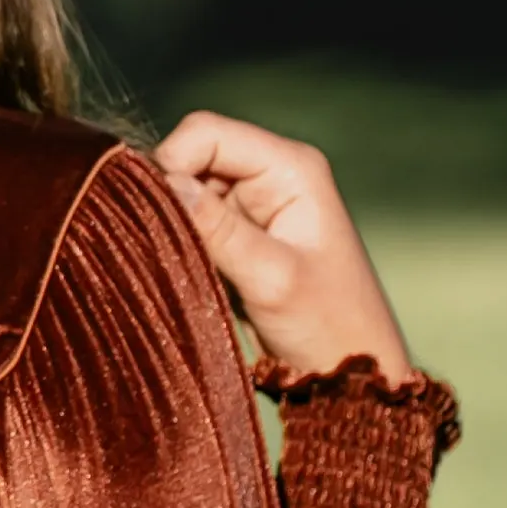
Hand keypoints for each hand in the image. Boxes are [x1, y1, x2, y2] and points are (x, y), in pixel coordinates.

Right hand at [153, 113, 411, 380]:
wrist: (349, 374)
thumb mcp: (271, 278)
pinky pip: (193, 219)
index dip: (173, 162)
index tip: (156, 213)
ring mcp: (255, 204)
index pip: (208, 133)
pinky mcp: (240, 234)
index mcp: (290, 168)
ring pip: (187, 189)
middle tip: (171, 245)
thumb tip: (164, 184)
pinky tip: (190, 270)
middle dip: (172, 194)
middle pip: (193, 156)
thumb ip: (218, 229)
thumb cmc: (329, 325)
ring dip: (175, 222)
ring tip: (188, 265)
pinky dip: (181, 240)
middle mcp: (272, 174)